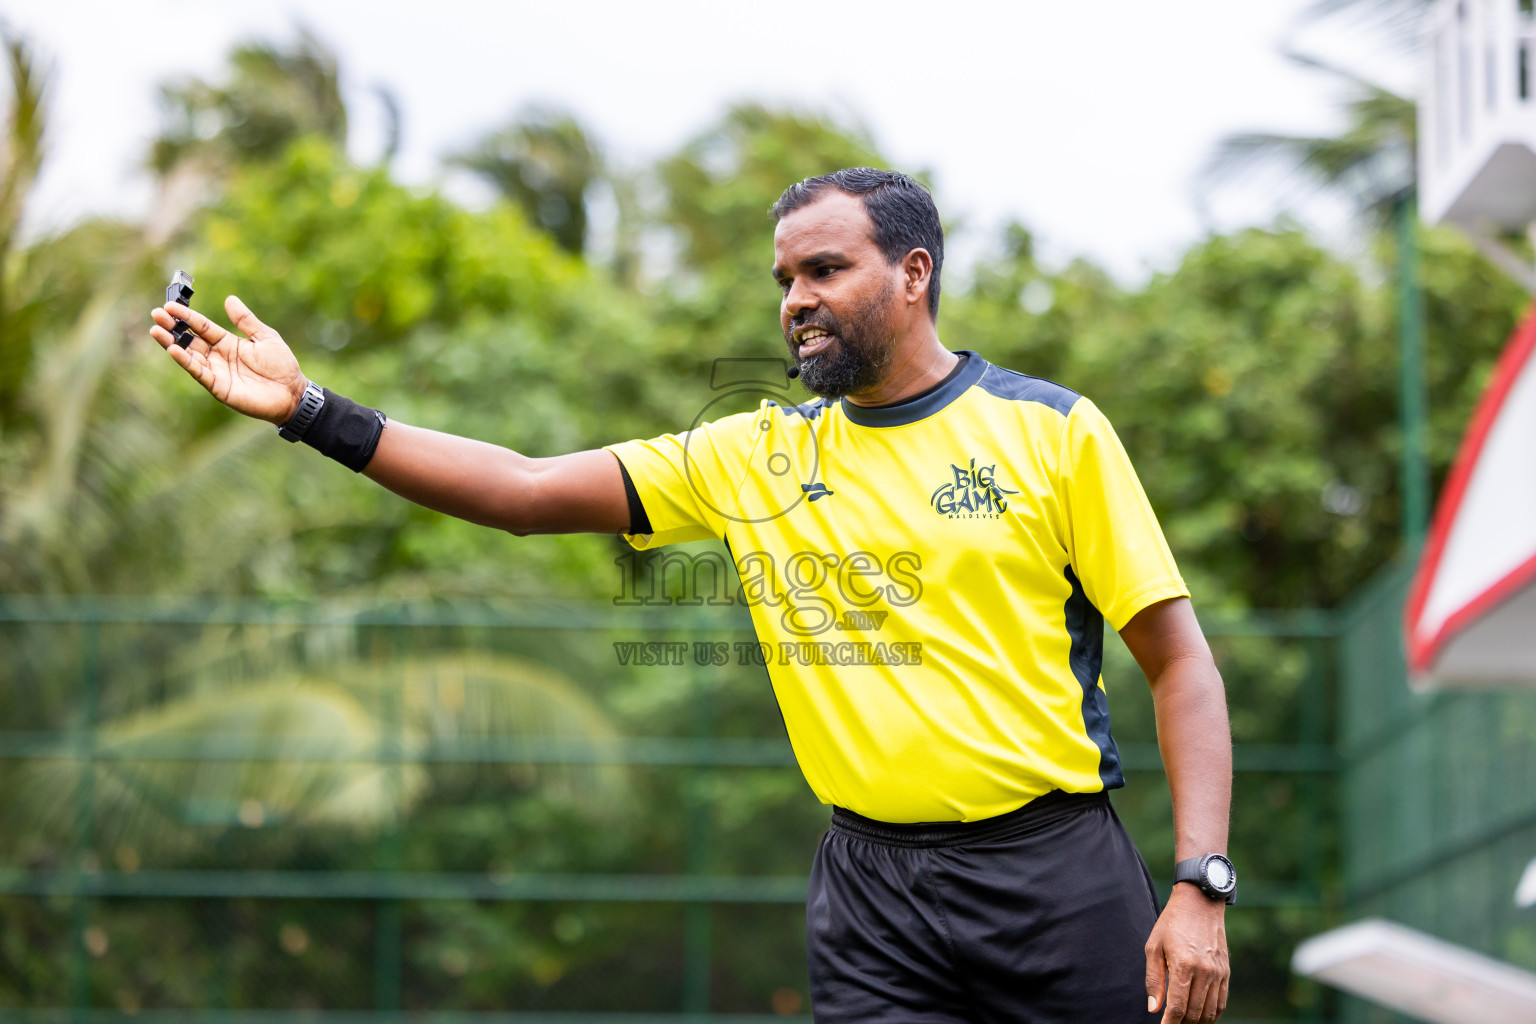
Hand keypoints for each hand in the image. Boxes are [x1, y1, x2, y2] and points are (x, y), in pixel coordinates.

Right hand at [149, 296, 307, 425]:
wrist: (293, 393)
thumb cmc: (282, 366)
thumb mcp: (265, 337)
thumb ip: (246, 320)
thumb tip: (230, 299)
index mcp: (228, 343)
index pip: (202, 327)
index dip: (187, 317)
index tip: (170, 306)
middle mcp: (218, 356)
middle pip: (190, 340)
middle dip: (172, 328)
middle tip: (156, 314)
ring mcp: (217, 372)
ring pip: (189, 355)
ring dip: (172, 343)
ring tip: (156, 330)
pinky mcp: (219, 387)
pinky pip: (199, 373)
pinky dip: (186, 362)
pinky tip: (174, 350)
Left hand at [1145, 883, 1228, 1022]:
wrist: (1200, 903)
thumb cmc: (1172, 923)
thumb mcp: (1153, 947)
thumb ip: (1154, 980)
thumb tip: (1154, 1008)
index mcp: (1184, 965)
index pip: (1178, 1007)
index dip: (1170, 1023)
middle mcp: (1205, 971)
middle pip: (1195, 1013)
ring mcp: (1218, 973)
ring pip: (1210, 1011)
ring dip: (1197, 1022)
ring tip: (1184, 1023)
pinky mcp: (1226, 972)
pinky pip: (1222, 1002)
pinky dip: (1212, 1015)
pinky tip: (1201, 1017)